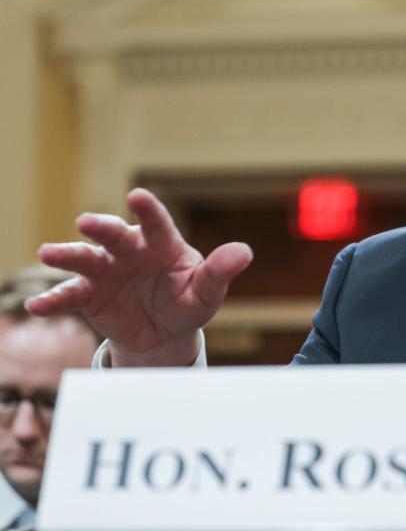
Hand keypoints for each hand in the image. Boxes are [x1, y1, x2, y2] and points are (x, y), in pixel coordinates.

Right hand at [26, 188, 252, 366]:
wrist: (163, 333)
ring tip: (48, 253)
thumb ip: (220, 272)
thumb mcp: (206, 292)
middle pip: (114, 234)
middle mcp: (129, 250)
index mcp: (162, 244)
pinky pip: (69, 295)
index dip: (148, 209)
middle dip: (102, 227)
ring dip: (66, 254)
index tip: (138, 196)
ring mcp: (106, 270)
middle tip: (87, 222)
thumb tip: (244, 253)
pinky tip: (36, 306)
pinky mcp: (88, 294)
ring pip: (84, 258)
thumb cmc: (188, 302)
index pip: (157, 223)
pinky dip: (52, 300)